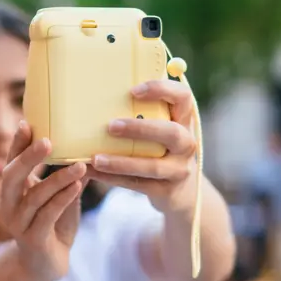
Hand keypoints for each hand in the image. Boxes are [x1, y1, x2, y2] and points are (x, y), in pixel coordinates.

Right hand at [0, 120, 86, 280]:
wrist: (45, 267)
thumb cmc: (53, 227)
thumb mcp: (59, 200)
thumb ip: (65, 180)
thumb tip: (85, 151)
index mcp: (11, 192)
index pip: (11, 163)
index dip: (17, 145)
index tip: (26, 123)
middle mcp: (9, 206)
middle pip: (11, 177)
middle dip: (28, 158)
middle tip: (47, 141)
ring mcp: (18, 224)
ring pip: (35, 196)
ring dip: (58, 179)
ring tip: (80, 165)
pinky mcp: (32, 240)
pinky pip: (47, 215)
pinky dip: (63, 199)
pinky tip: (78, 186)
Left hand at [86, 80, 198, 214]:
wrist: (179, 191)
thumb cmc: (159, 148)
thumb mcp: (159, 126)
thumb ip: (144, 109)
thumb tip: (100, 89)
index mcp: (184, 120)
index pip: (183, 97)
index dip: (162, 90)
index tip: (133, 91)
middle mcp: (187, 143)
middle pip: (171, 133)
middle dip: (140, 129)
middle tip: (110, 126)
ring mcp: (179, 169)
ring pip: (152, 166)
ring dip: (121, 162)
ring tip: (95, 159)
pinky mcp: (166, 191)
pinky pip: (138, 185)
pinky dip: (114, 179)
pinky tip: (93, 172)